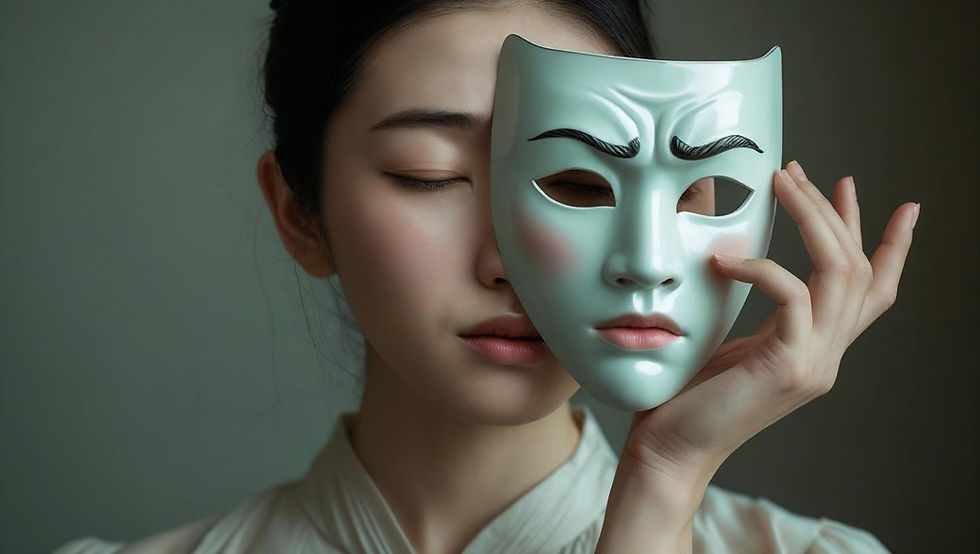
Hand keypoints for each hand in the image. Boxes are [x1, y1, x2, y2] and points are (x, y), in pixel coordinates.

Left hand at [622, 160, 918, 487]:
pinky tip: (728, 261)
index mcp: (817, 347)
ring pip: (841, 273)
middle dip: (834, 212)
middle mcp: (826, 355)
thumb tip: (745, 260)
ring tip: (781, 183)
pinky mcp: (788, 367)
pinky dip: (764, 267)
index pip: (870, 290)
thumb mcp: (735, 342)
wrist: (667, 451)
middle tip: (798, 172)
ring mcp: (814, 364)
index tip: (884, 199)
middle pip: (859, 270)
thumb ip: (760, 311)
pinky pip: (794, 296)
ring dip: (812, 219)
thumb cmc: (686, 396)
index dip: (887, 244)